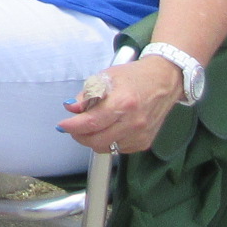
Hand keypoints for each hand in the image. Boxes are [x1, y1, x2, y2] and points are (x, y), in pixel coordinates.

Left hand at [59, 54, 183, 155]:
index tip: (63, 125)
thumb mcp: (106, 77)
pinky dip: (108, 141)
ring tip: (91, 125)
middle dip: (79, 135)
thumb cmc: (134, 77)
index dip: (72, 126)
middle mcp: (134, 122)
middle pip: (96, 140)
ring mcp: (141, 134)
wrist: (163, 81)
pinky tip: (108, 128)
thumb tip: (71, 108)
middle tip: (74, 126)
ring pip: (106, 147)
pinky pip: (118, 149)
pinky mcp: (144, 142)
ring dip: (93, 139)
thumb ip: (87, 95)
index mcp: (123, 102)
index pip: (91, 122)